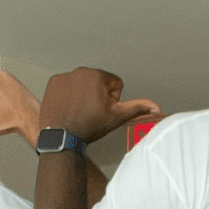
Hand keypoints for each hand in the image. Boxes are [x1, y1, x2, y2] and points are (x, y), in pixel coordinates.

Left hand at [37, 67, 159, 142]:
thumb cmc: (88, 127)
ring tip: (78, 111)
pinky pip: (66, 86)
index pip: (115, 84)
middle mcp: (81, 71)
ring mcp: (65, 77)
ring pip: (82, 84)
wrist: (61, 137)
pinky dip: (67, 95)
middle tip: (90, 113)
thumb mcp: (117, 117)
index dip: (112, 100)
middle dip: (97, 96)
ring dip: (82, 95)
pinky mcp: (53, 83)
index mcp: (99, 76)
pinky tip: (68, 108)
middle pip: (98, 82)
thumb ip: (137, 107)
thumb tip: (155, 107)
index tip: (102, 110)